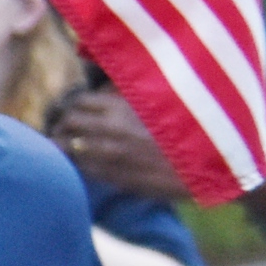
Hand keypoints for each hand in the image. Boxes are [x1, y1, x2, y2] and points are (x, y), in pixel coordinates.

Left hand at [50, 83, 185, 201]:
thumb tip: (104, 88)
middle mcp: (112, 129)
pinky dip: (78, 164)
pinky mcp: (114, 176)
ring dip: (65, 145)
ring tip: (68, 146)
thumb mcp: (155, 103)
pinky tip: (83, 163)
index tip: (75, 111)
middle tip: (65, 129)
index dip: (74, 105)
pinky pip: (83, 169)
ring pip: (69, 147)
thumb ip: (126, 95)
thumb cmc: (182, 131)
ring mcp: (111, 154)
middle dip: (64, 124)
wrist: (201, 166)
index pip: (79, 101)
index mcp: (121, 107)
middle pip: (69, 122)